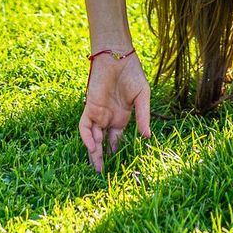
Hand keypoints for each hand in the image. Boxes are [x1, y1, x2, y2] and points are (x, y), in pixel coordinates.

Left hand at [79, 51, 150, 170]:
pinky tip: (93, 147)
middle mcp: (109, 119)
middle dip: (102, 159)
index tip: (120, 170)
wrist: (118, 55)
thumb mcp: (142, 97)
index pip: (117, 141)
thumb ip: (143, 117)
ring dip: (94, 153)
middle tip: (103, 176)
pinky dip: (87, 137)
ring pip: (93, 138)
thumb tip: (148, 137)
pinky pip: (85, 126)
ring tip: (97, 168)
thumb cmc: (132, 73)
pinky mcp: (90, 107)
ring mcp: (99, 114)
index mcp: (121, 118)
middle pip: (103, 144)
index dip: (117, 154)